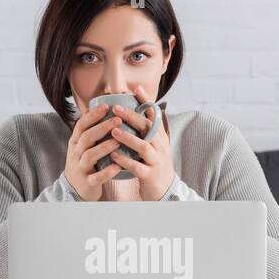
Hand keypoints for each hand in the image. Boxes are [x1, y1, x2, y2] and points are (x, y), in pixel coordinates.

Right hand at [63, 102, 123, 200]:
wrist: (74, 189)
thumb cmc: (84, 162)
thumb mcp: (82, 145)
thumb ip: (90, 130)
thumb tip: (99, 106)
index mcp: (75, 142)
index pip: (81, 125)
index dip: (93, 115)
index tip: (106, 106)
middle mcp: (76, 153)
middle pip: (86, 137)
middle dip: (101, 128)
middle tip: (117, 120)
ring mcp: (80, 168)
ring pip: (90, 156)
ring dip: (104, 147)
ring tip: (118, 141)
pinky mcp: (87, 182)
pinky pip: (96, 177)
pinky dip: (107, 172)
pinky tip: (118, 166)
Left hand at [105, 85, 174, 200]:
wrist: (165, 191)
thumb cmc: (154, 165)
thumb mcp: (154, 145)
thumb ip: (146, 131)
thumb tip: (134, 111)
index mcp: (160, 137)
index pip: (155, 115)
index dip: (146, 101)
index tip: (135, 88)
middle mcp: (160, 147)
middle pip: (148, 128)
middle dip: (132, 116)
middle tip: (116, 108)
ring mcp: (156, 161)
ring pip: (143, 147)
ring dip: (128, 138)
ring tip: (113, 131)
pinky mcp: (150, 175)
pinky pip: (137, 167)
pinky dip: (125, 161)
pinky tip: (113, 156)